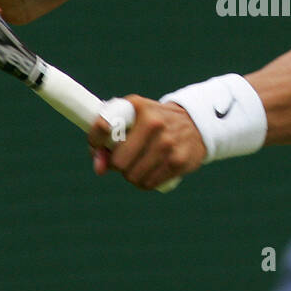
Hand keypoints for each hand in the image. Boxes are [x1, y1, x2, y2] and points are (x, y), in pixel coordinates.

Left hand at [87, 95, 206, 189]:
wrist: (195, 123)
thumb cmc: (153, 122)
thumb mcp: (132, 118)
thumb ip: (108, 139)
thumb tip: (99, 168)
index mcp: (138, 107)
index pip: (104, 125)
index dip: (95, 141)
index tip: (99, 146)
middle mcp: (153, 123)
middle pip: (118, 162)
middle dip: (117, 164)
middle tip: (125, 158)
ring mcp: (168, 143)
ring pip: (132, 176)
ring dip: (132, 174)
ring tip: (140, 163)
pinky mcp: (178, 161)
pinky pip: (149, 184)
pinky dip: (145, 181)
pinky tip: (151, 171)